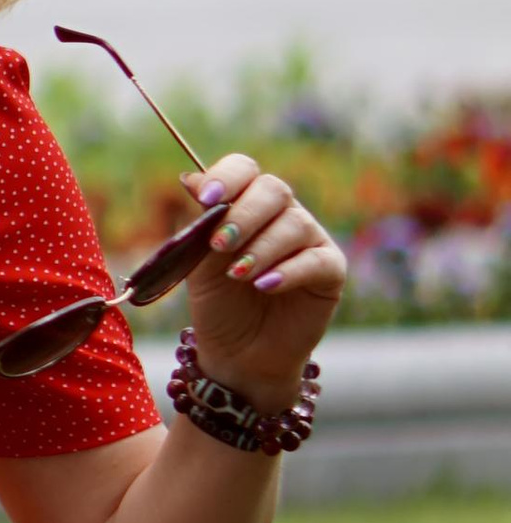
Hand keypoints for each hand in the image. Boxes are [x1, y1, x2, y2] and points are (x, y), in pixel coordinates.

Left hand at [179, 151, 345, 409]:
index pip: (245, 169)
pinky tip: (265, 286)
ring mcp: (310, 239)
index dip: (227, 177)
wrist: (238, 353)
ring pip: (294, 225)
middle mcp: (282, 214)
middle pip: (273, 190)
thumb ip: (201, 222)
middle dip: (244, 215)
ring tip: (239, 276)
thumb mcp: (199, 260)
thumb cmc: (219, 303)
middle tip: (220, 245)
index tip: (206, 198)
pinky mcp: (330, 270)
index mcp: (247, 203)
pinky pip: (316, 260)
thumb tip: (191, 177)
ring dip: (261, 249)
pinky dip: (288, 271)